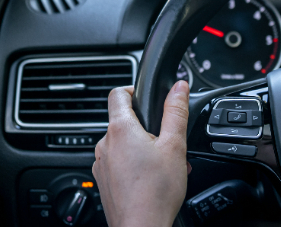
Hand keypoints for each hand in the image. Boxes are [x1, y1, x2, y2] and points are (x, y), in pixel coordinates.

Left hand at [93, 81, 190, 226]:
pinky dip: (133, 164)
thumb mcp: (175, 145)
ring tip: (163, 164)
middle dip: (146, 127)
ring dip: (141, 148)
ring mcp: (101, 164)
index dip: (132, 90)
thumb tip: (179, 87)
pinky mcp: (103, 182)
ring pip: (122, 144)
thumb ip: (176, 111)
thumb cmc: (156, 192)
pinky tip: (152, 178)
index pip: (118, 94)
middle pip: (123, 121)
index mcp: (120, 129)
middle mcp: (105, 144)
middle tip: (166, 142)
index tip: (145, 96)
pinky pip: (118, 163)